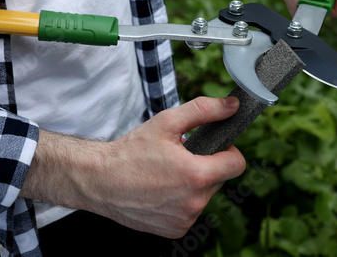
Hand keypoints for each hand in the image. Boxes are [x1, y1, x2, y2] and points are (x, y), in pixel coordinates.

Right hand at [21, 97, 245, 238]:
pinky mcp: (174, 231)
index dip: (228, 151)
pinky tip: (161, 191)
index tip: (213, 147)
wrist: (99, 180)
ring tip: (167, 174)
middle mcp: (194, 203)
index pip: (237, 165)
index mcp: (196, 176)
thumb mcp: (167, 122)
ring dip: (193, 185)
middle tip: (180, 158)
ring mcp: (184, 220)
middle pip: (219, 180)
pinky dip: (181, 201)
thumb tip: (232, 106)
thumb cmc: (131, 151)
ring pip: (204, 196)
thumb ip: (204, 110)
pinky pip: (190, 212)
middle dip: (206, 166)